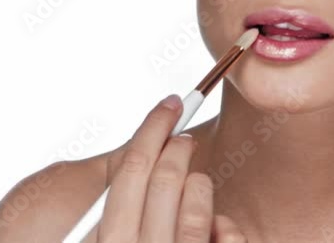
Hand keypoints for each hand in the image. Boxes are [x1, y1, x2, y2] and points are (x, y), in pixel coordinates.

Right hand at [88, 95, 246, 241]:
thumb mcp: (111, 234)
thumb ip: (120, 201)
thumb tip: (145, 148)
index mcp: (107, 240)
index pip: (130, 168)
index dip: (153, 128)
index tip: (171, 104)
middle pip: (165, 180)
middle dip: (179, 147)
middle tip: (184, 139)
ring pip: (198, 207)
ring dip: (200, 186)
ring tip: (196, 186)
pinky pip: (227, 237)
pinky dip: (225, 227)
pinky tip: (217, 229)